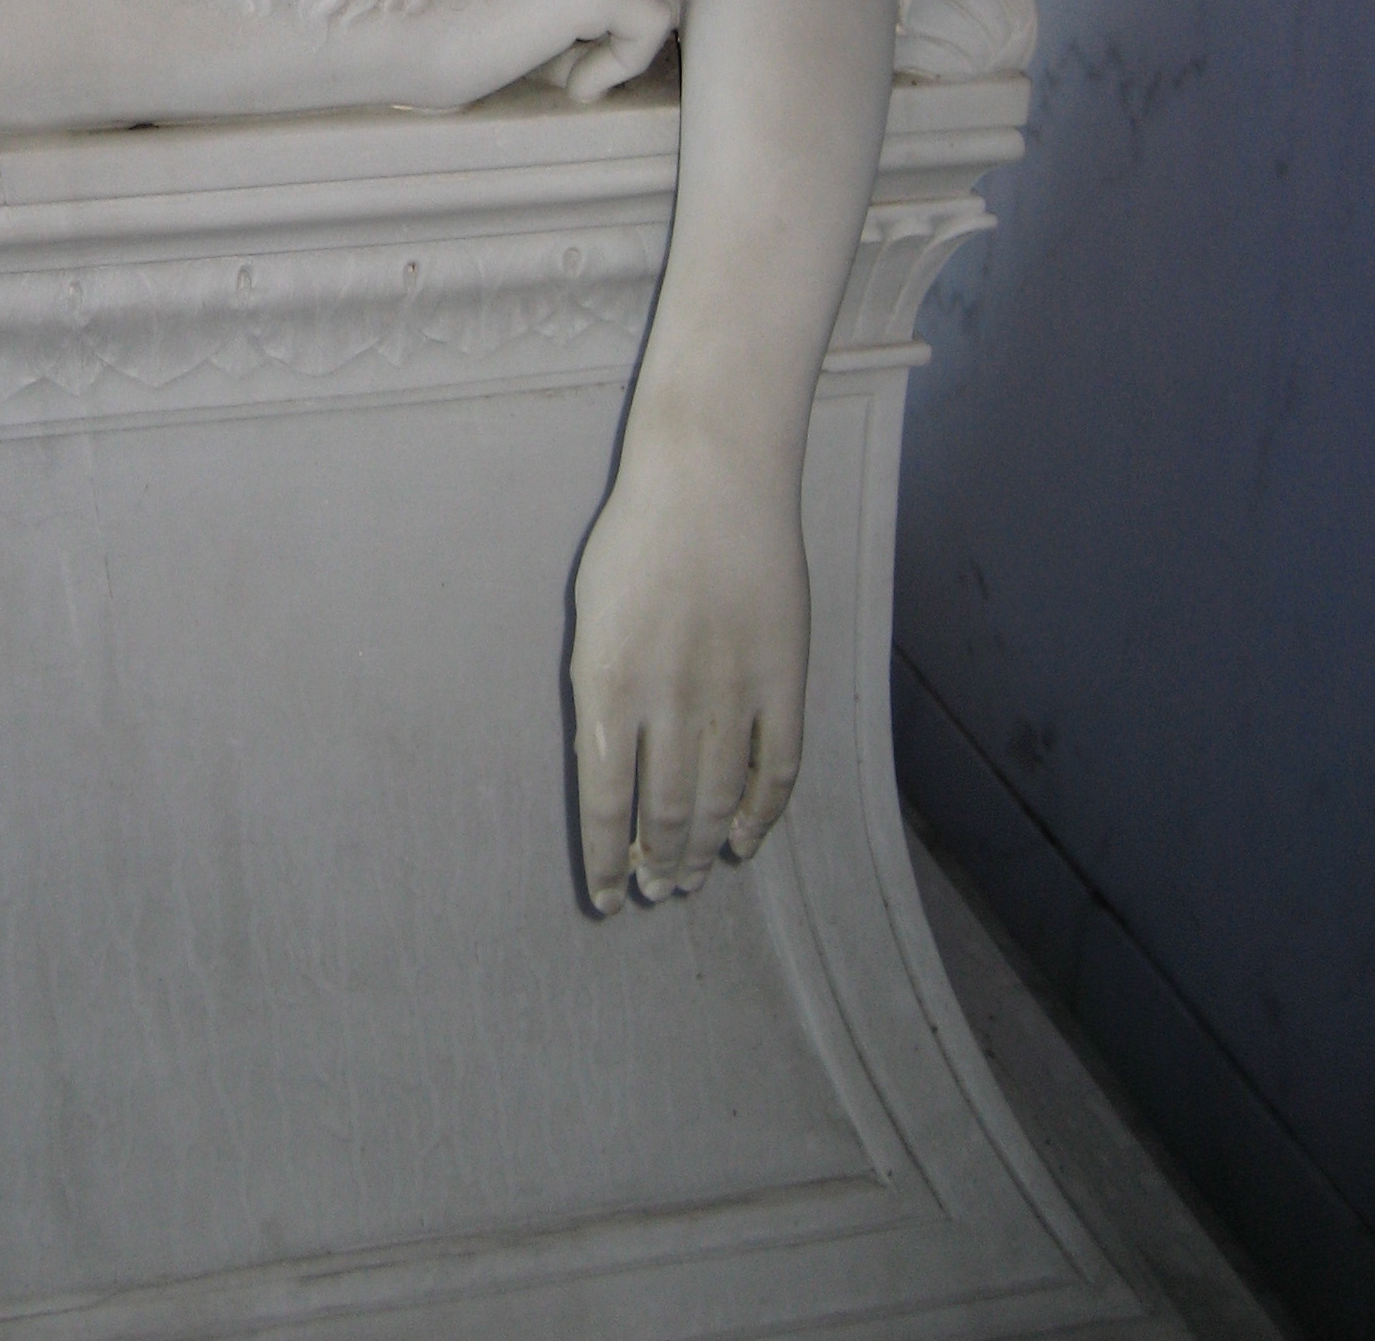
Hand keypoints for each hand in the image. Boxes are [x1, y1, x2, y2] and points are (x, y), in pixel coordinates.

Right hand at [394, 0, 678, 110]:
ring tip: (557, 76)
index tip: (542, 61)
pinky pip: (656, 21)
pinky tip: (568, 85)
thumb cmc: (412, 41)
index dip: (600, 25)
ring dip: (619, 49)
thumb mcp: (495, 21)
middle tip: (553, 73)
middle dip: (616, 35)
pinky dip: (623, 64)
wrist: (373, 33)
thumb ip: (549, 22)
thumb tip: (596, 61)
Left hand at [569, 442, 808, 914]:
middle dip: (657, 864)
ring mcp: (732, 692)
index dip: (605, 860)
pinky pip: (776, 768)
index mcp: (606, 685)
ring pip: (718, 802)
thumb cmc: (637, 535)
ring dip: (703, 849)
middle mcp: (668, 701)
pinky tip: (748, 840)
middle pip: (664, 813)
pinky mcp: (784, 677)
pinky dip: (762, 814)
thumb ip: (598, 690)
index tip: (606, 898)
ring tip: (691, 878)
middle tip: (657, 891)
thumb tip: (603, 760)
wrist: (711, 477)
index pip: (603, 803)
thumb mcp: (591, 615)